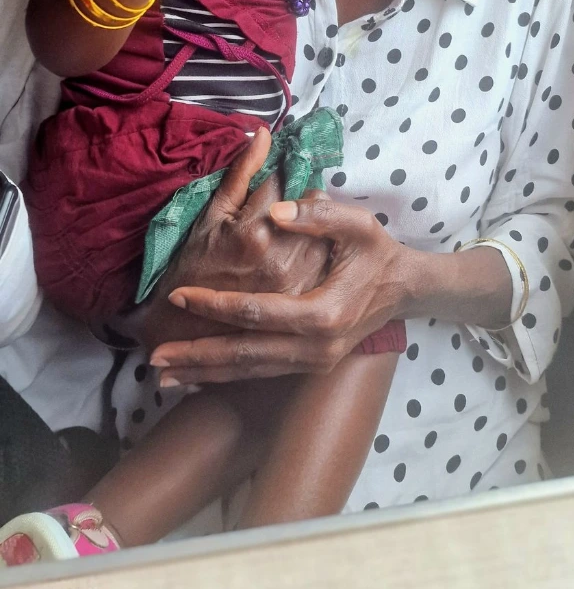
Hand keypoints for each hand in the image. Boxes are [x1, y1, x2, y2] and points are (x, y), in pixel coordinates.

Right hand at [144, 131, 331, 353]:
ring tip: (295, 230)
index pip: (287, 180)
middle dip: (304, 197)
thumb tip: (264, 133)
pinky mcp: (308, 300)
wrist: (188, 328)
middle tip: (288, 206)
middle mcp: (283, 255)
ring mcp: (299, 280)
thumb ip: (241, 174)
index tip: (278, 178)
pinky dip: (321, 249)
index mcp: (256, 229)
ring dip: (317, 223)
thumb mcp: (211, 216)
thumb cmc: (194, 265)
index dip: (283, 175)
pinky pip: (327, 259)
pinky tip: (304, 253)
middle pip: (314, 202)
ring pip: (327, 231)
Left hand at [151, 196, 415, 383]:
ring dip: (204, 373)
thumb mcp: (357, 224)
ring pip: (248, 371)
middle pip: (244, 354)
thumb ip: (317, 215)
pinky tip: (195, 379)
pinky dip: (224, 376)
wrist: (405, 289)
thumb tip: (275, 211)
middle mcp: (315, 349)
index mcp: (323, 314)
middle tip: (153, 357)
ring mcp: (312, 363)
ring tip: (161, 376)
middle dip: (196, 355)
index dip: (214, 306)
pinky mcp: (308, 366)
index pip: (256, 312)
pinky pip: (258, 374)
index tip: (178, 296)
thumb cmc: (376, 252)